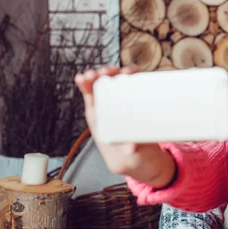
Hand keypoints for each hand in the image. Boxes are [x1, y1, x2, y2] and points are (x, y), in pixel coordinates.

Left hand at [75, 65, 175, 186]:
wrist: (141, 157)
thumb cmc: (129, 155)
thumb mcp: (130, 154)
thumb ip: (131, 150)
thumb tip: (132, 148)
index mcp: (100, 119)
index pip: (90, 96)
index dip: (87, 84)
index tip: (86, 77)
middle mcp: (110, 108)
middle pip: (104, 85)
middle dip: (104, 74)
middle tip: (108, 71)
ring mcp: (124, 103)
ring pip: (120, 82)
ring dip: (121, 73)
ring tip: (127, 71)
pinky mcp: (138, 102)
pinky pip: (135, 86)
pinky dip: (135, 77)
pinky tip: (138, 73)